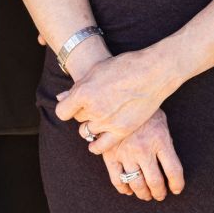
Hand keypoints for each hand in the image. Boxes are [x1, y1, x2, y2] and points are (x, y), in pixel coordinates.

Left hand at [56, 48, 182, 153]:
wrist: (154, 72)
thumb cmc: (125, 66)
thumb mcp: (97, 70)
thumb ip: (78, 87)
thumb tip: (60, 97)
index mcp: (83, 92)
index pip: (62, 111)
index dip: (68, 107)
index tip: (74, 105)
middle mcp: (93, 109)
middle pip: (78, 119)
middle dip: (84, 112)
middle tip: (98, 104)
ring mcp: (107, 121)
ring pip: (88, 131)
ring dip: (93, 125)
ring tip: (104, 116)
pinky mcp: (121, 130)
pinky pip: (100, 146)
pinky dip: (96, 146)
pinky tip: (96, 143)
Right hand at [101, 109, 185, 201]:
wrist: (117, 98)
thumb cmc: (144, 111)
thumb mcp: (162, 123)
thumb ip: (166, 144)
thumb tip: (170, 169)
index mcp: (161, 140)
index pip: (174, 171)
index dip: (177, 184)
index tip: (177, 189)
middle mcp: (144, 149)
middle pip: (155, 182)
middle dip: (160, 193)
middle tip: (160, 195)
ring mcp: (126, 153)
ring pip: (136, 184)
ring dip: (143, 194)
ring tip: (146, 195)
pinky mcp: (110, 155)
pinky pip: (117, 179)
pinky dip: (124, 189)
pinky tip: (129, 190)